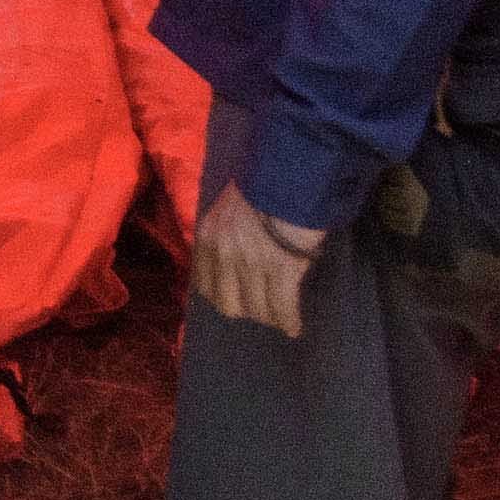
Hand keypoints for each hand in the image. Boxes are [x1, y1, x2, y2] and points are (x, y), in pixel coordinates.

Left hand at [190, 182, 330, 338]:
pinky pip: (282, 306)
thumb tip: (237, 259)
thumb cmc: (265, 185)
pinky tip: (295, 327)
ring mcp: (251, 263)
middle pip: (228, 303)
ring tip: (281, 318)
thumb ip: (225, 235)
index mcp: (208, 236)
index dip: (223, 298)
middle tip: (262, 311)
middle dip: (247, 311)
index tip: (237, 301)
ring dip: (270, 317)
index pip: (205, 285)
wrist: (292, 172)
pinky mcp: (280, 268)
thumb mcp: (229, 208)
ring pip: (257, 308)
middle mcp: (223, 253)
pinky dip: (289, 320)